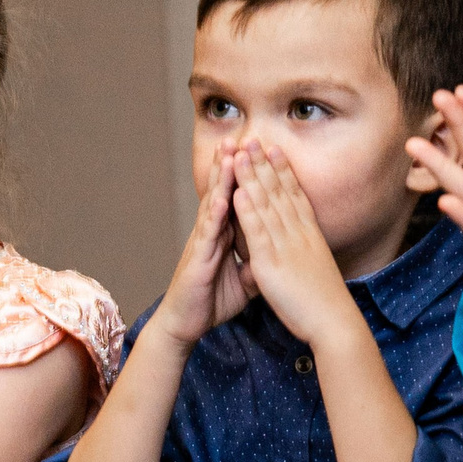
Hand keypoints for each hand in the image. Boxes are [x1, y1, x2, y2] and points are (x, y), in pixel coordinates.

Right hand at [149, 143, 250, 345]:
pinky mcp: (196, 258)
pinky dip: (214, 213)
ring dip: (221, 179)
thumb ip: (258, 263)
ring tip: (230, 154)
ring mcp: (202, 243)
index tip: (260, 154)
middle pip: (224, 192)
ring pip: (213, 204)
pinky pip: (207, 232)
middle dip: (232, 165)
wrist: (185, 324)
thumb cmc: (211, 301)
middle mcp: (212, 233)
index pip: (238, 199)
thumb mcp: (245, 280)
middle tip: (241, 137)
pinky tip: (221, 197)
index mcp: (224, 235)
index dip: (248, 177)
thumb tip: (276, 253)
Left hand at [227, 142, 356, 349]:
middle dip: (264, 164)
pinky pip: (258, 232)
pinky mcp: (273, 263)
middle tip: (253, 138)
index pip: (295, 196)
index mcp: (310, 235)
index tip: (274, 150)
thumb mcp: (317, 269)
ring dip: (252, 177)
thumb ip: (307, 253)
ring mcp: (286, 246)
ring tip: (240, 152)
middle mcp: (299, 234)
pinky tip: (238, 191)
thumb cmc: (326, 303)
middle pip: (280, 192)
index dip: (284, 171)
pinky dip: (248, 210)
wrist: (335, 322)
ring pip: (267, 205)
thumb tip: (306, 246)